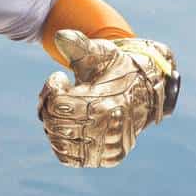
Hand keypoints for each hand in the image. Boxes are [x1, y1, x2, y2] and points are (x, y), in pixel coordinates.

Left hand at [37, 31, 179, 167]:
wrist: (146, 89)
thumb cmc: (117, 68)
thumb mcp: (101, 53)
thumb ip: (79, 45)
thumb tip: (60, 36)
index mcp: (106, 102)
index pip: (57, 104)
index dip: (52, 88)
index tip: (60, 78)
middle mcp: (109, 127)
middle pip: (55, 125)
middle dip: (48, 107)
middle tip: (57, 94)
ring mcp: (110, 146)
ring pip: (60, 145)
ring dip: (53, 127)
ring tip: (63, 111)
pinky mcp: (109, 158)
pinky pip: (71, 159)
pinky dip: (63, 144)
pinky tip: (70, 126)